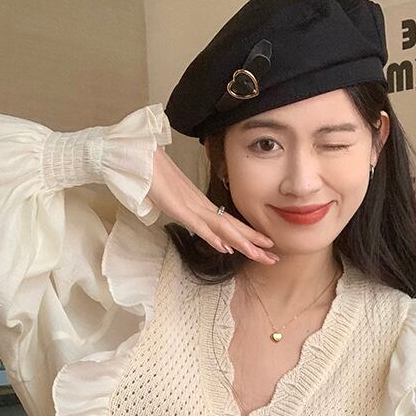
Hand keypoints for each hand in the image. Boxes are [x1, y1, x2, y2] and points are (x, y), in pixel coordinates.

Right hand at [147, 146, 277, 263]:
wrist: (142, 158)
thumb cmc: (156, 177)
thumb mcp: (175, 201)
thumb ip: (188, 214)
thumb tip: (202, 228)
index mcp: (202, 206)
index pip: (231, 224)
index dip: (249, 236)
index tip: (266, 247)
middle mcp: (201, 207)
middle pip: (233, 228)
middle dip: (254, 244)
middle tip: (273, 258)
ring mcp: (191, 207)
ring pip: (221, 227)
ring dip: (241, 242)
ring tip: (258, 254)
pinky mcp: (177, 207)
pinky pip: (198, 225)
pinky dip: (212, 236)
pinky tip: (224, 247)